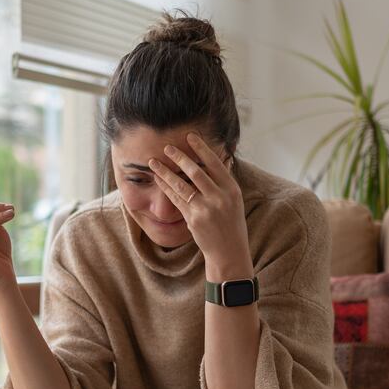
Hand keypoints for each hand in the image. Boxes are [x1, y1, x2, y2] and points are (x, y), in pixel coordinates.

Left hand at [148, 132, 250, 270]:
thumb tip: (223, 159)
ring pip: (182, 185)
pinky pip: (176, 200)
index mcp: (232, 189)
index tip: (190, 136)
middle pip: (196, 171)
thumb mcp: (235, 200)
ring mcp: (206, 209)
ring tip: (154, 162)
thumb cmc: (231, 224)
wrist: (229, 251)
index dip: (201, 148)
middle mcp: (220, 197)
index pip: (215, 163)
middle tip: (167, 147)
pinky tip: (158, 179)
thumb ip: (226, 180)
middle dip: (179, 157)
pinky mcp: (194, 219)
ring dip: (165, 172)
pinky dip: (166, 188)